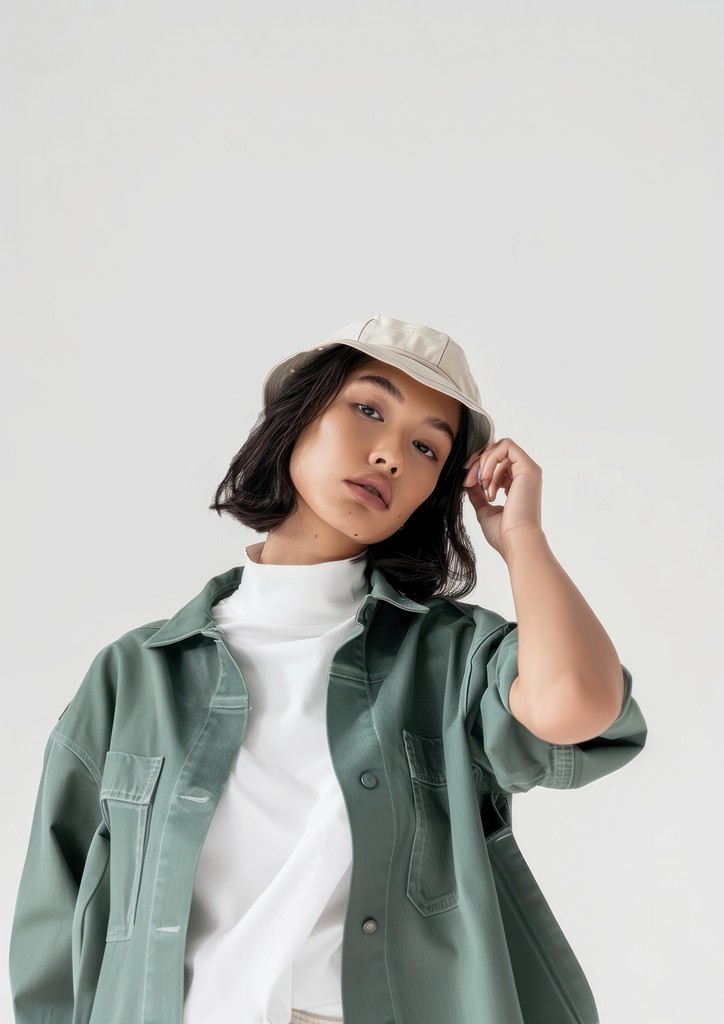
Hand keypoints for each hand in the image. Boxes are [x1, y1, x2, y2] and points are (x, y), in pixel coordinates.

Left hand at [461, 438, 542, 558]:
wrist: (515, 540)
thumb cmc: (503, 532)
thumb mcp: (484, 509)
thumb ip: (478, 493)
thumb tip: (469, 482)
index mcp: (518, 484)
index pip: (497, 463)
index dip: (479, 467)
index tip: (468, 482)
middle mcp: (525, 475)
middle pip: (497, 452)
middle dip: (478, 463)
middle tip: (469, 481)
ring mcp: (528, 470)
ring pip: (500, 447)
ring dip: (483, 463)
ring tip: (480, 486)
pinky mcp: (528, 468)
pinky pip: (506, 446)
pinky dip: (490, 459)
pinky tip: (485, 480)